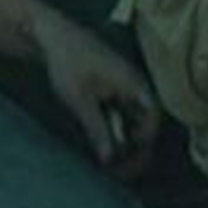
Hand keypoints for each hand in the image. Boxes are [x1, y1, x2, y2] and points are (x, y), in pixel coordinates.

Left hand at [34, 9, 159, 177]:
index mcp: (133, 84)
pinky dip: (116, 132)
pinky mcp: (112, 91)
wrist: (53, 37)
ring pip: (134, 121)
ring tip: (112, 164)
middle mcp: (134, 86)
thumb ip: (97, 129)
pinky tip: (103, 145)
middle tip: (121, 171)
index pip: (153, 117)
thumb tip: (110, 157)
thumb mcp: (80, 99)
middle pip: (146, 123)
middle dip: (137, 148)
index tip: (127, 157)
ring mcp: (123, 88)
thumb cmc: (69, 61)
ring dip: (125, 142)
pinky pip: (122, 116)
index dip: (144, 140)